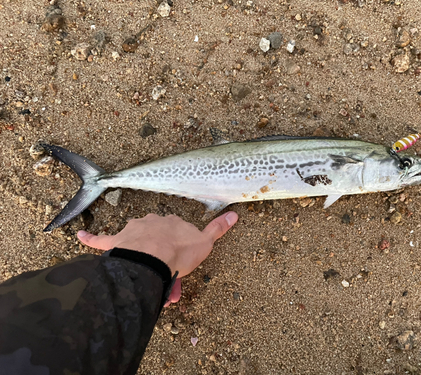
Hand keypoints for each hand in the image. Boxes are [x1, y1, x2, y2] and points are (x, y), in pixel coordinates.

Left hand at [77, 212, 237, 305]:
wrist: (152, 259)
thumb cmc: (179, 252)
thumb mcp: (205, 243)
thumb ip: (218, 229)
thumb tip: (235, 214)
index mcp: (171, 221)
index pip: (177, 231)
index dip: (179, 248)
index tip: (182, 262)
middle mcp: (151, 221)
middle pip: (156, 236)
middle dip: (161, 253)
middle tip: (166, 275)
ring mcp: (132, 231)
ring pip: (137, 242)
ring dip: (141, 255)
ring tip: (148, 277)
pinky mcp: (115, 242)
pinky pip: (100, 239)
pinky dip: (90, 238)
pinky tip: (78, 236)